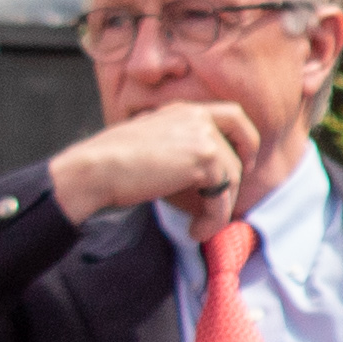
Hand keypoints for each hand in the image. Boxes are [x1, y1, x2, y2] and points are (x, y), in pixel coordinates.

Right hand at [51, 102, 259, 225]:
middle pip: (238, 152)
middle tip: (227, 203)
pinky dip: (214, 220)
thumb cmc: (113, 163)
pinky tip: (196, 231)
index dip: (247, 139)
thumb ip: (180, 145)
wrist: (94, 169)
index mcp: (185, 110)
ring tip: (200, 227)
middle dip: (236, 180)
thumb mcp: (153, 142)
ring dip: (219, 208)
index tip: (243, 163)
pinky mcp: (203, 161)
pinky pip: (221, 198)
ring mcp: (203, 137)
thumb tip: (207, 171)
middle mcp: (198, 117)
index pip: (235, 115)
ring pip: (231, 178)